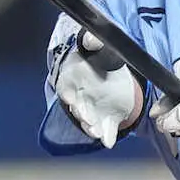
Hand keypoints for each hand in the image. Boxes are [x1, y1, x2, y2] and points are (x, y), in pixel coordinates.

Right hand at [49, 31, 138, 147]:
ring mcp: (93, 109)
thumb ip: (94, 41)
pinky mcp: (107, 119)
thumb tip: (90, 38)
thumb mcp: (98, 46)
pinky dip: (107, 136)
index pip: (66, 87)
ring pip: (88, 121)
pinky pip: (106, 130)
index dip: (68, 94)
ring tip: (98, 132)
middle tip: (88, 119)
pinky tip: (109, 141)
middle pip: (77, 107)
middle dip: (82, 114)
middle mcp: (81, 96)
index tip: (71, 99)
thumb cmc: (100, 57)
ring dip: (92, 128)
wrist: (113, 71)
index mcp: (75, 77)